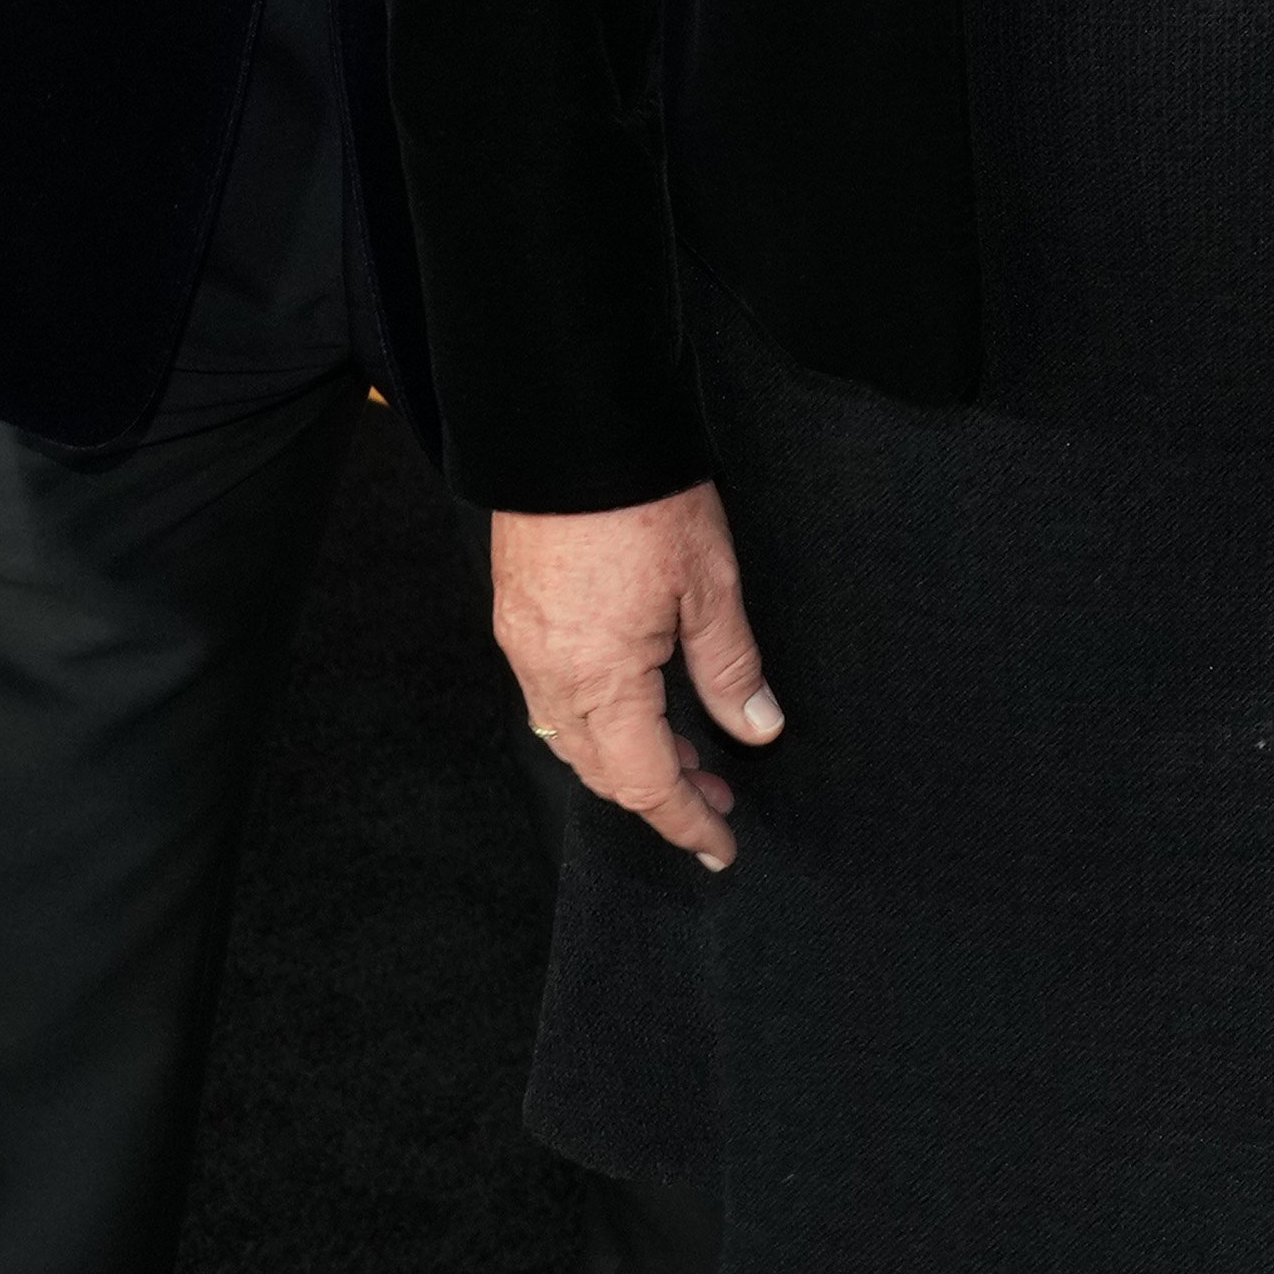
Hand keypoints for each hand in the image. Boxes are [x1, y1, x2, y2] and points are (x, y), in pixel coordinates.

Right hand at [494, 486, 783, 869]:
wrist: (568, 425)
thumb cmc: (642, 498)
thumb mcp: (710, 584)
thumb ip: (731, 667)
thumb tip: (757, 728)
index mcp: (599, 678)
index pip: (644, 780)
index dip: (684, 821)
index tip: (719, 848)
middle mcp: (548, 673)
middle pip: (600, 769)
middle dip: (659, 794)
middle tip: (715, 798)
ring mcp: (524, 645)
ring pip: (571, 737)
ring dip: (626, 758)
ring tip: (684, 752)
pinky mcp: (516, 616)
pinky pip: (551, 697)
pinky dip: (596, 720)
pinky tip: (634, 704)